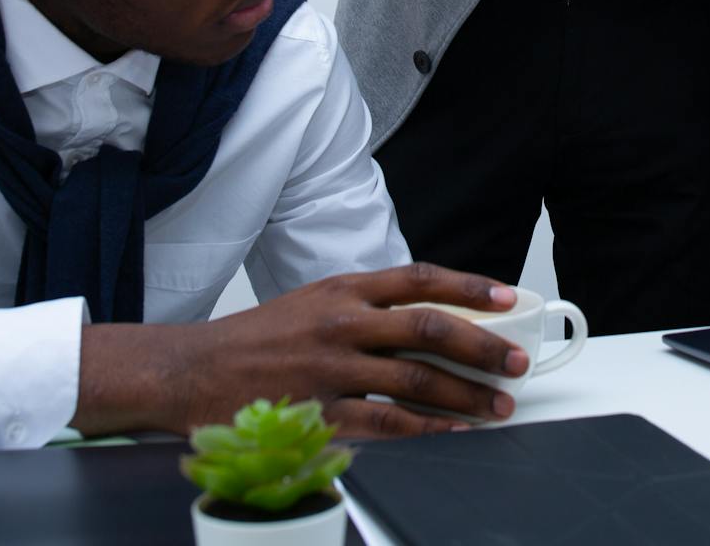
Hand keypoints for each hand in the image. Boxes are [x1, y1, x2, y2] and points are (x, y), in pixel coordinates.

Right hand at [74, 264, 527, 439]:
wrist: (193, 369)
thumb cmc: (256, 338)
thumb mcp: (313, 302)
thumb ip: (365, 307)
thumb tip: (429, 319)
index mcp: (343, 288)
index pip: (419, 278)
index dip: (469, 286)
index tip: (508, 297)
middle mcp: (342, 321)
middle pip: (430, 329)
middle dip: (482, 346)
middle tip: (515, 362)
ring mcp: (332, 368)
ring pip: (416, 379)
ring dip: (465, 394)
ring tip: (496, 405)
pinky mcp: (320, 410)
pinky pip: (386, 422)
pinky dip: (425, 427)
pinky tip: (450, 430)